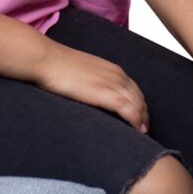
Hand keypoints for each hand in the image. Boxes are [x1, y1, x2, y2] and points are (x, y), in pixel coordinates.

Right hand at [35, 40, 149, 133]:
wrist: (48, 60)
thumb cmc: (60, 66)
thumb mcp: (83, 71)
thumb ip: (94, 80)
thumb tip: (93, 93)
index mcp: (112, 69)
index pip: (135, 89)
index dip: (139, 105)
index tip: (139, 118)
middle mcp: (116, 75)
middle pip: (140, 98)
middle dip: (144, 114)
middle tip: (143, 129)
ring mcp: (112, 84)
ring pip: (137, 105)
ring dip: (142, 120)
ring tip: (142, 134)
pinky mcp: (105, 94)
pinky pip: (129, 110)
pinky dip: (136, 121)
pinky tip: (137, 130)